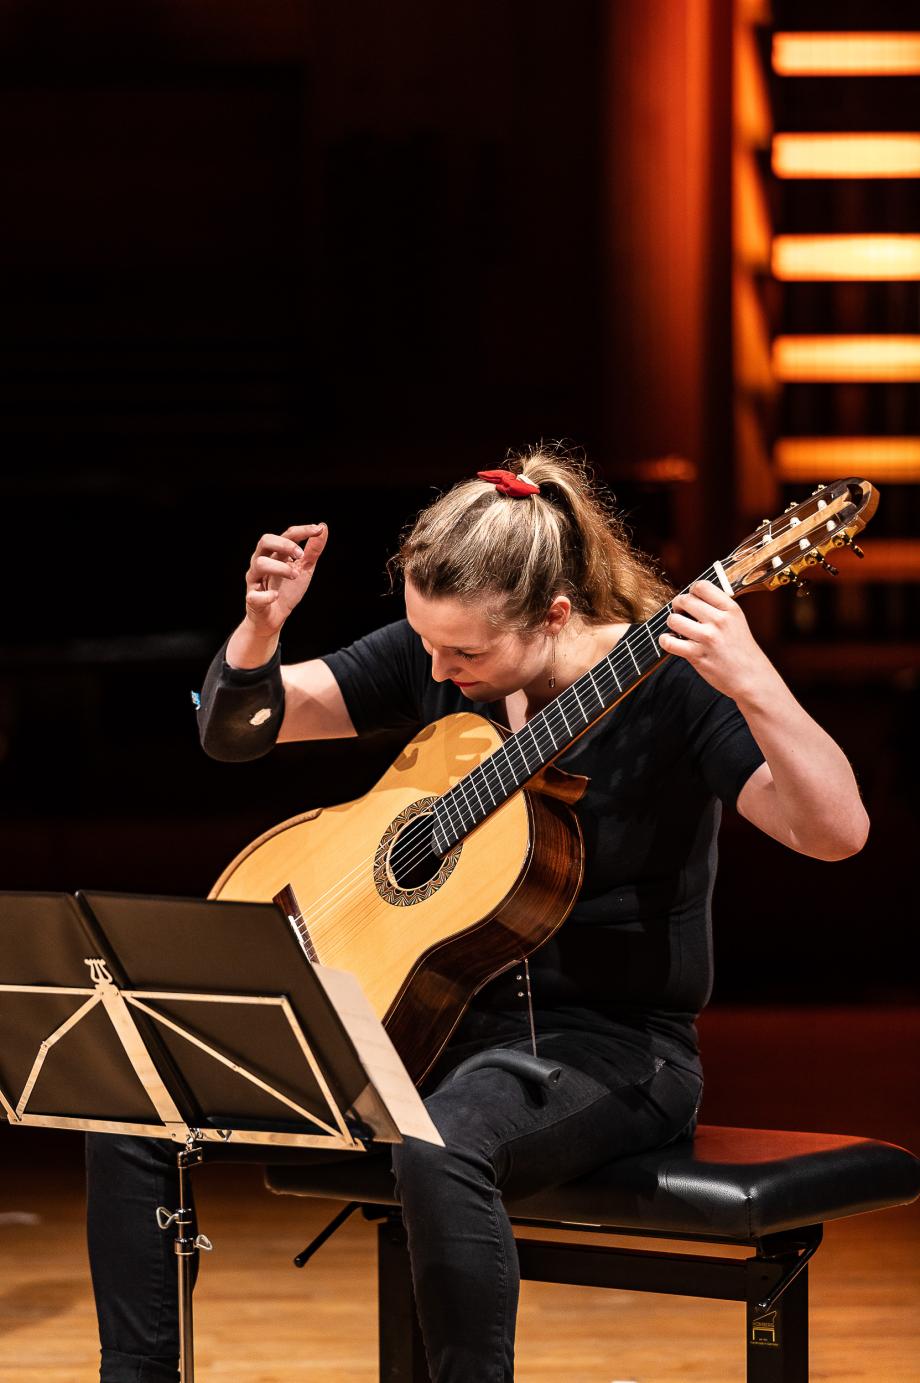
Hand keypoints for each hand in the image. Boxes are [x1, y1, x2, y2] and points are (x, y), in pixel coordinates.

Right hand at [242, 523, 328, 636]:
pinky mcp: (252, 599)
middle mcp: (262, 561)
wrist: (275, 617)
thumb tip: (323, 528)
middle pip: (265, 541)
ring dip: (281, 568)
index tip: (318, 530)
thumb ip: (312, 551)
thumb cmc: (287, 590)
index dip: (302, 531)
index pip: (286, 534)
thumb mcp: (304, 568)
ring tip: (295, 576)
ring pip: (260, 564)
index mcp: (275, 553)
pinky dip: (267, 595)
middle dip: (285, 544)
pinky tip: (276, 595)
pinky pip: (255, 595)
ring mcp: (255, 579)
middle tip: (300, 555)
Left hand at [658, 580, 775, 703]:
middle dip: (678, 606)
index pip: (701, 586)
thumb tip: (691, 596)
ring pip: (674, 619)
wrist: (751, 677)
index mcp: (731, 609)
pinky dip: (665, 641)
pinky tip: (672, 641)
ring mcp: (708, 638)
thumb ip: (718, 608)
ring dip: (672, 623)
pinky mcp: (697, 655)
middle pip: (685, 600)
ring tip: (678, 629)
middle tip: (681, 614)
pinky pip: (669, 642)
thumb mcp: (737, 621)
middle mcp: (719, 621)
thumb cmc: (741, 649)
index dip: (691, 592)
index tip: (692, 600)